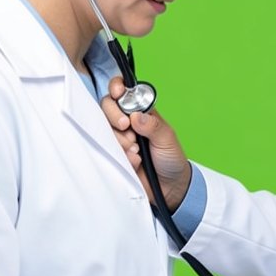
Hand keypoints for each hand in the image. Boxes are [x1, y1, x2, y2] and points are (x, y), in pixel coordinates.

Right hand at [101, 76, 191, 210]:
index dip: (117, 88)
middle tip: (127, 127)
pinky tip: (134, 161)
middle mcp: (127, 123)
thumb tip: (136, 116)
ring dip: (120, 139)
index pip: (124, 93)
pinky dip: (121, 155)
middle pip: (107, 107)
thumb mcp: (167, 139)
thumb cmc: (171, 158)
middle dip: (114, 115)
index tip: (117, 92)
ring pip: (104, 128)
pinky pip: (106, 149)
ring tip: (137, 150)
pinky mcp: (113, 155)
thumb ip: (153, 126)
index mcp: (141, 112)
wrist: (169, 188)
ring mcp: (118, 138)